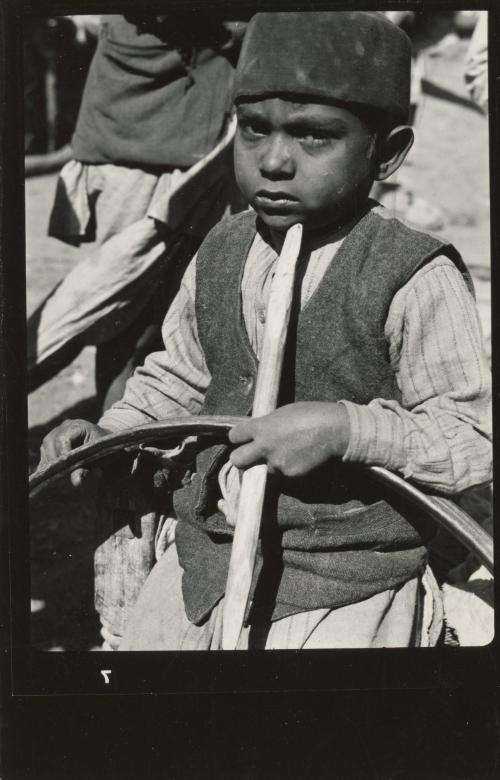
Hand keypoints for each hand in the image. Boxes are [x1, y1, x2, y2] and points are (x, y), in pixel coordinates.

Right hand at [39, 419, 110, 486]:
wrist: (105, 443)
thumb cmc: (104, 449)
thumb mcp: (97, 458)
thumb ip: (85, 468)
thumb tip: (76, 482)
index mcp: (78, 426)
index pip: (63, 439)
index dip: (61, 454)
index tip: (64, 469)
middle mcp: (65, 426)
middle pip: (50, 441)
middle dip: (52, 458)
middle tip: (57, 473)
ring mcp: (58, 432)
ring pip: (45, 446)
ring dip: (48, 461)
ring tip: (54, 474)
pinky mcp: (54, 441)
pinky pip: (45, 451)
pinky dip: (46, 462)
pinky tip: (49, 473)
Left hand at [229, 402, 349, 477]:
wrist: (335, 430)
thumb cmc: (312, 415)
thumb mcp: (284, 413)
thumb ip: (267, 425)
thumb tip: (258, 432)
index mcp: (262, 427)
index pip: (234, 435)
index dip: (239, 437)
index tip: (244, 438)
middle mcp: (265, 446)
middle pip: (237, 460)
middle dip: (241, 459)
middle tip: (250, 456)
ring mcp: (277, 463)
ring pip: (263, 469)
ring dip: (270, 464)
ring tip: (288, 452)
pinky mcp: (290, 475)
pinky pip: (282, 475)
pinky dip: (288, 469)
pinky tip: (300, 458)